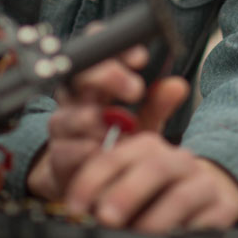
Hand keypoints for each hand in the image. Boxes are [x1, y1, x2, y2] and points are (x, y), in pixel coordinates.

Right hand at [26, 44, 187, 199]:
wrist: (95, 186)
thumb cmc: (118, 146)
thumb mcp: (144, 125)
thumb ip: (158, 106)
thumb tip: (179, 85)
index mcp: (93, 85)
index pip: (96, 54)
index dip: (113, 51)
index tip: (141, 59)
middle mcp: (74, 100)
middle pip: (79, 74)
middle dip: (107, 76)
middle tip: (136, 89)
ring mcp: (63, 126)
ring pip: (71, 112)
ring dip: (96, 119)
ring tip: (120, 128)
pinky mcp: (58, 156)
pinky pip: (68, 149)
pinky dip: (89, 150)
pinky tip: (106, 152)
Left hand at [64, 133, 237, 231]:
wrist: (213, 189)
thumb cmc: (157, 188)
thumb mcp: (128, 178)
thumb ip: (101, 183)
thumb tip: (75, 207)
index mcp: (147, 145)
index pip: (114, 155)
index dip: (91, 180)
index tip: (74, 207)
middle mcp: (176, 158)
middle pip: (152, 167)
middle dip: (125, 193)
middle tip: (105, 218)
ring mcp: (202, 181)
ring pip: (181, 194)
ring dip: (156, 217)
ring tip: (137, 236)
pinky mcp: (224, 206)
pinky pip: (209, 220)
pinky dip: (187, 233)